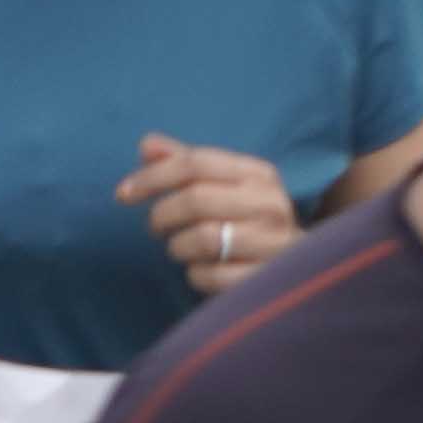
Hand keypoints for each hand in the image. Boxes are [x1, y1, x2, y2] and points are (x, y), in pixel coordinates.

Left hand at [120, 132, 302, 292]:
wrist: (298, 272)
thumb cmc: (246, 223)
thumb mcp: (222, 188)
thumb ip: (185, 164)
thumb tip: (146, 144)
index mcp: (259, 174)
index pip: (196, 162)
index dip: (152, 176)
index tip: (123, 194)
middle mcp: (272, 204)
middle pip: (196, 198)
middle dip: (162, 215)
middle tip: (156, 228)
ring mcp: (274, 243)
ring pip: (202, 238)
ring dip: (178, 247)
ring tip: (182, 249)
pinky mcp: (266, 279)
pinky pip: (210, 275)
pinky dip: (195, 275)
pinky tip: (203, 271)